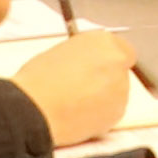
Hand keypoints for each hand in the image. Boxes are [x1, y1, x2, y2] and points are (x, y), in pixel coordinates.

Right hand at [0, 27, 132, 145]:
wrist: (36, 108)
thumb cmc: (39, 79)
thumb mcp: (61, 53)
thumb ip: (83, 56)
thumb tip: (87, 65)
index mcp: (101, 41)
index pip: (121, 49)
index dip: (109, 61)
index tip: (98, 69)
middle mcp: (117, 61)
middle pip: (120, 71)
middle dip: (106, 80)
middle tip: (83, 89)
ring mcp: (121, 88)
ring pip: (116, 94)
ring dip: (103, 99)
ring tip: (76, 105)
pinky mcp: (118, 112)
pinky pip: (111, 113)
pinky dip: (100, 116)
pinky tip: (78, 117)